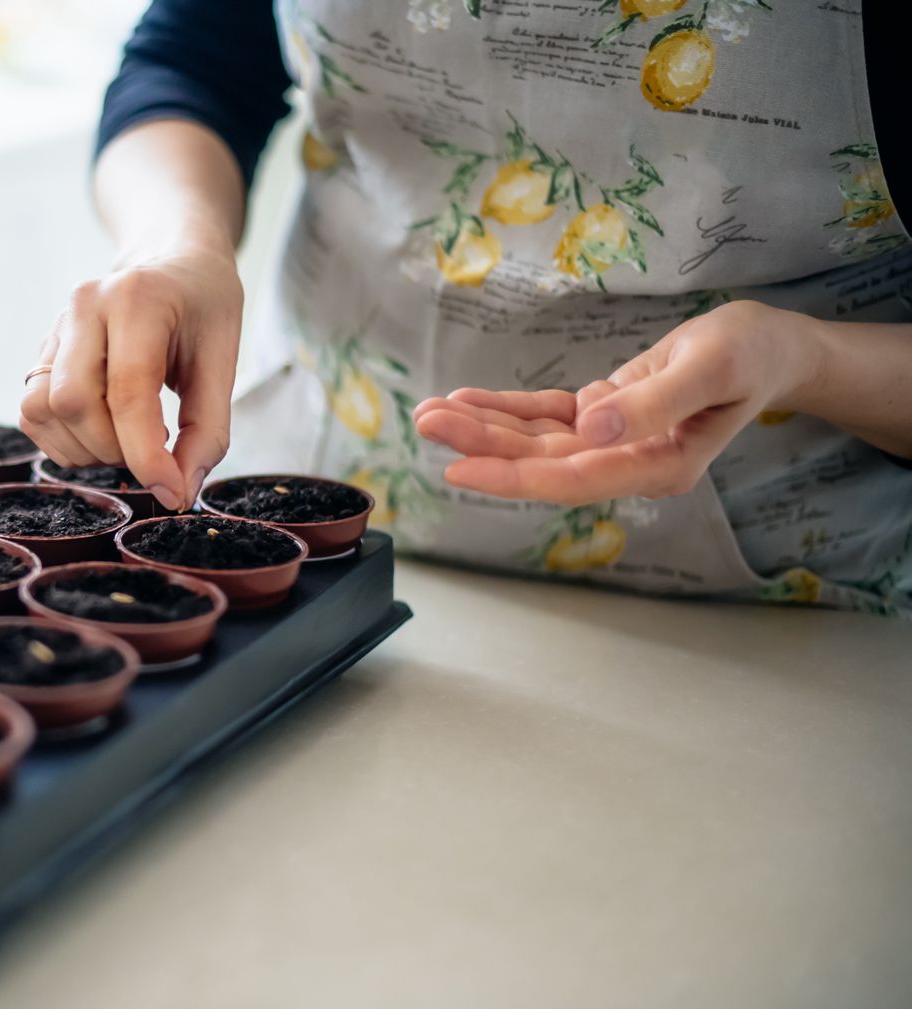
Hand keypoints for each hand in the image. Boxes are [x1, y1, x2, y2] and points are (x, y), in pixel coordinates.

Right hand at [19, 243, 242, 510]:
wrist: (173, 264)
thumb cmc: (202, 309)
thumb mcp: (224, 362)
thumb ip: (207, 431)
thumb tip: (179, 492)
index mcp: (136, 299)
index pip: (128, 391)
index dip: (146, 454)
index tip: (170, 491)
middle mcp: (84, 307)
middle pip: (73, 402)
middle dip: (113, 448)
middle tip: (153, 450)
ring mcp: (56, 327)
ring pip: (42, 411)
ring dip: (84, 448)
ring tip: (126, 438)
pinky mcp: (42, 351)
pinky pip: (32, 414)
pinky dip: (64, 441)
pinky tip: (101, 432)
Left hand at [412, 300, 820, 503]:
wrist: (767, 347)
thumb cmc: (750, 354)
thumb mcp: (711, 369)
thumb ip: (653, 403)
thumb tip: (593, 429)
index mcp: (658, 466)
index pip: (573, 478)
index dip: (513, 476)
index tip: (459, 469)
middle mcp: (626, 463)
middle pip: (542, 461)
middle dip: (480, 445)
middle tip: (424, 422)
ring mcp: (611, 443)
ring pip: (535, 441)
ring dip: (482, 426)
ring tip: (428, 412)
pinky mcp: (602, 417)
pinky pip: (545, 416)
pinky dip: (506, 409)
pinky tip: (464, 402)